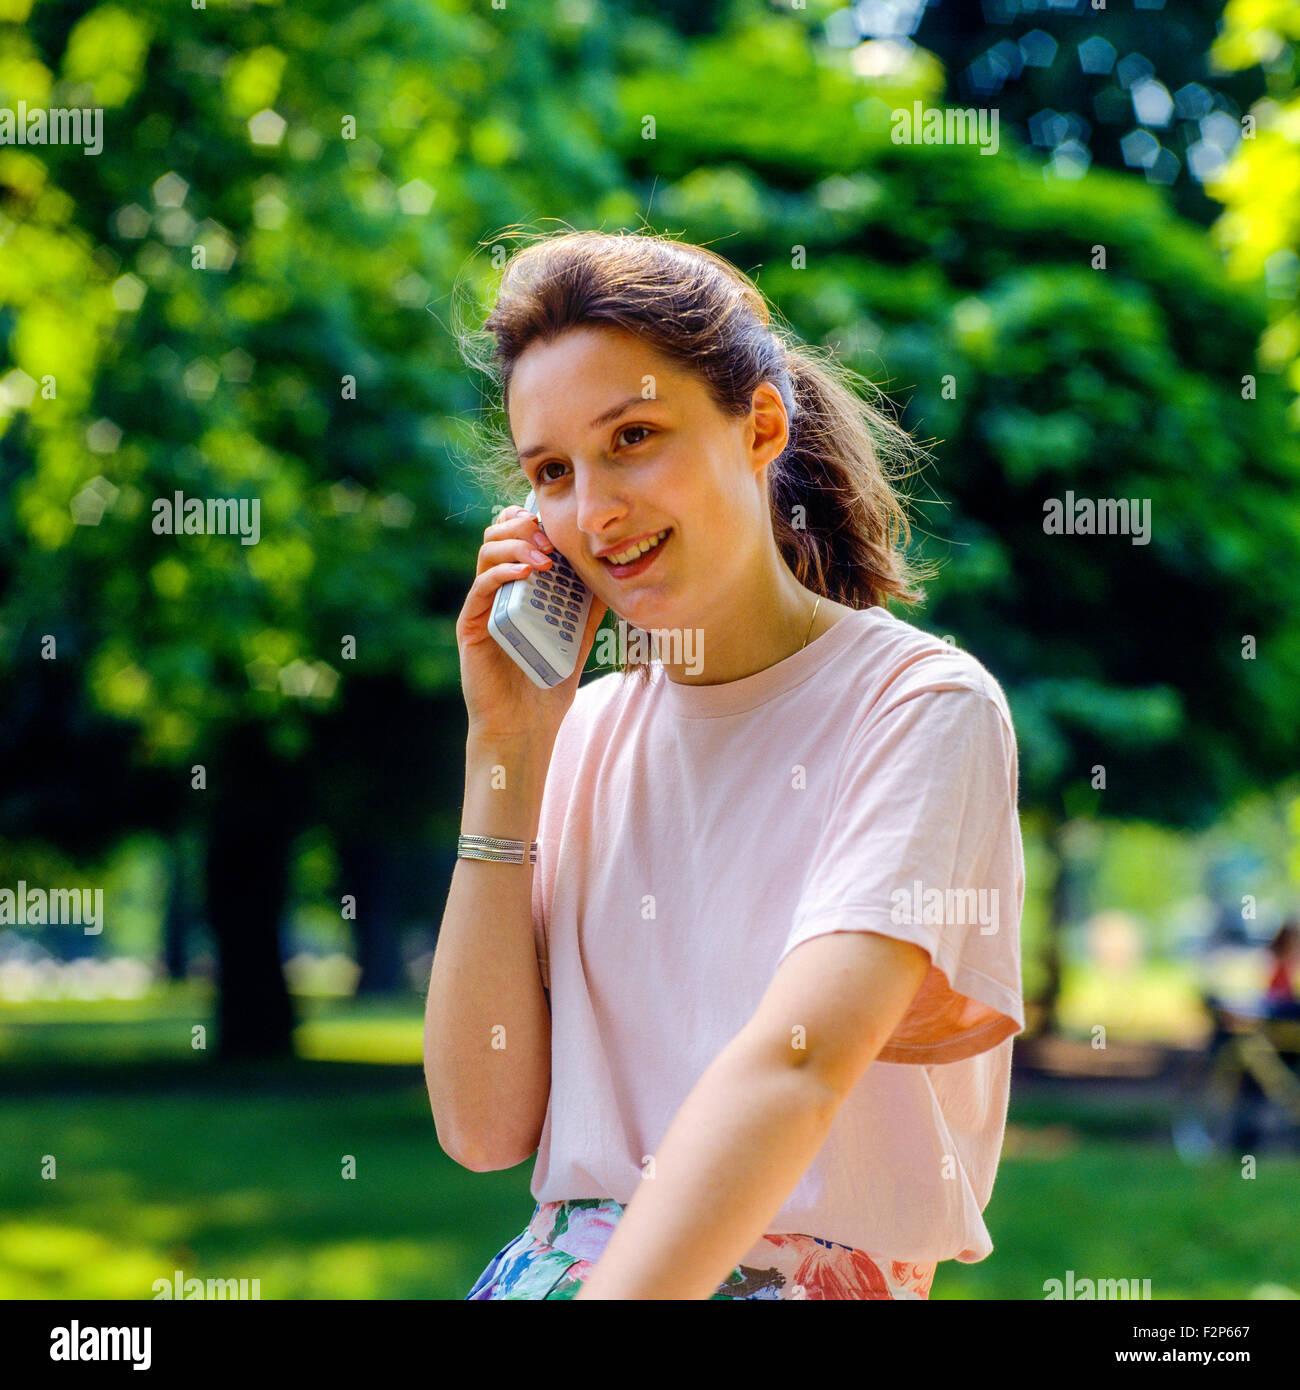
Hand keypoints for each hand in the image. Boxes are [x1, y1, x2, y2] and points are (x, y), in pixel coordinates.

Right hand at [455, 504, 606, 743]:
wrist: (526, 725)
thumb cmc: (549, 683)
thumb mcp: (578, 638)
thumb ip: (588, 608)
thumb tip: (609, 575)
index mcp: (519, 587)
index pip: (517, 536)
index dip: (534, 521)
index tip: (560, 529)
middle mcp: (497, 590)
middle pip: (497, 534)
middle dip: (524, 526)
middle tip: (551, 540)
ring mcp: (482, 606)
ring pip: (486, 553)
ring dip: (516, 546)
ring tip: (544, 559)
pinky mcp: (471, 625)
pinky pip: (480, 588)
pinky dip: (502, 574)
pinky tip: (525, 575)